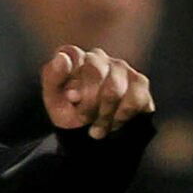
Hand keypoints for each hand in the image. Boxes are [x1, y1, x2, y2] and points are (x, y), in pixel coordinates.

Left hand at [40, 46, 154, 139]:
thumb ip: (53, 78)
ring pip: (114, 91)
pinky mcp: (140, 83)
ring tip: (97, 128)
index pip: (72, 54)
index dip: (71, 78)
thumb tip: (61, 58)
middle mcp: (100, 58)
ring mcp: (122, 68)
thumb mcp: (54, 101)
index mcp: (76, 59)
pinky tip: (114, 123)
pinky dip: (120, 118)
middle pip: (95, 72)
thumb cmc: (71, 115)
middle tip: (83, 119)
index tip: (70, 98)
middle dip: (87, 104)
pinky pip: (133, 101)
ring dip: (103, 117)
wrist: (91, 139)